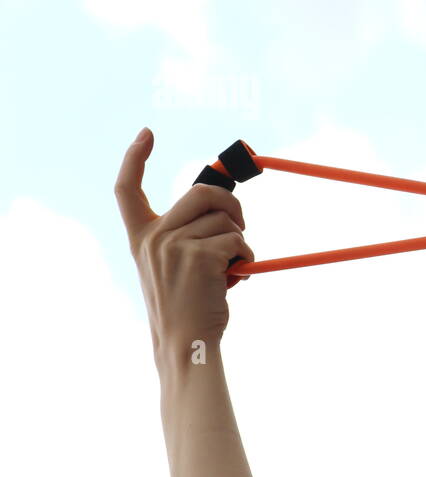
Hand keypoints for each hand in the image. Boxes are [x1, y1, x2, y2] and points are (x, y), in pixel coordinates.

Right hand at [115, 128, 253, 358]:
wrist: (184, 343)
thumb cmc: (186, 306)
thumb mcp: (173, 266)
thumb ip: (188, 235)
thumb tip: (226, 207)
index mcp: (141, 237)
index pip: (127, 190)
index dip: (135, 158)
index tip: (147, 134)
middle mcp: (153, 237)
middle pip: (201, 192)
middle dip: (231, 203)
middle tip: (241, 224)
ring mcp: (174, 245)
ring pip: (227, 221)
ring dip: (240, 242)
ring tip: (229, 270)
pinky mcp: (200, 256)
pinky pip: (239, 241)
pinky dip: (247, 258)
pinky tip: (235, 279)